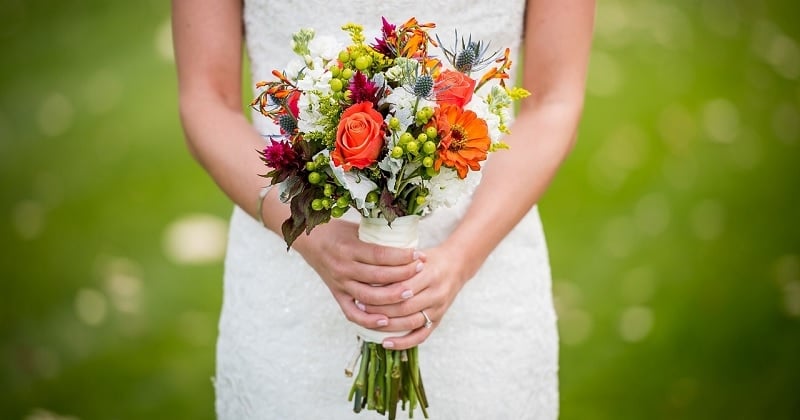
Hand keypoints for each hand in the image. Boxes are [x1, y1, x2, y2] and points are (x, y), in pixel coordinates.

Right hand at [292, 218, 425, 330]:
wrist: (308, 240)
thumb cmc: (336, 231)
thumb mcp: (356, 228)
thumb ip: (378, 237)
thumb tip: (409, 239)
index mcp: (349, 248)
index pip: (380, 255)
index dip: (402, 256)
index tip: (419, 255)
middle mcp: (343, 268)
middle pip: (378, 277)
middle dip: (403, 275)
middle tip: (421, 270)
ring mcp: (340, 284)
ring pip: (369, 297)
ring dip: (392, 298)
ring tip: (411, 292)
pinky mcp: (337, 295)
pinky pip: (353, 314)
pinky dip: (369, 320)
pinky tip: (386, 321)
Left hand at [358, 243, 472, 349]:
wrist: (457, 265)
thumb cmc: (429, 258)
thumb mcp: (415, 255)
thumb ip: (397, 264)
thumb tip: (367, 274)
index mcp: (429, 274)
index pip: (402, 287)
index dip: (381, 293)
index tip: (362, 293)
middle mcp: (436, 293)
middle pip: (404, 307)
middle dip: (380, 309)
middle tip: (361, 308)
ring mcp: (438, 308)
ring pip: (410, 323)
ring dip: (388, 326)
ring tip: (369, 323)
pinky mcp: (438, 319)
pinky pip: (421, 336)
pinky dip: (403, 342)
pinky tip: (386, 343)